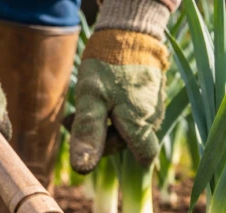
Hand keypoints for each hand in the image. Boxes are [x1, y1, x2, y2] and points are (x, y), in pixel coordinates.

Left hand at [70, 29, 167, 172]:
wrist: (129, 29)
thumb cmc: (109, 64)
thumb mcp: (92, 98)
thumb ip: (88, 133)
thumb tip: (82, 169)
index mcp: (141, 125)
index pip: (143, 158)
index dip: (121, 154)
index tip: (97, 143)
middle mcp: (153, 118)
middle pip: (128, 141)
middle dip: (100, 134)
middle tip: (71, 119)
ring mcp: (153, 104)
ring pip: (127, 124)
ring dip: (104, 120)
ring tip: (83, 103)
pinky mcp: (149, 92)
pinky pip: (132, 109)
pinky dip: (113, 108)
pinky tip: (99, 95)